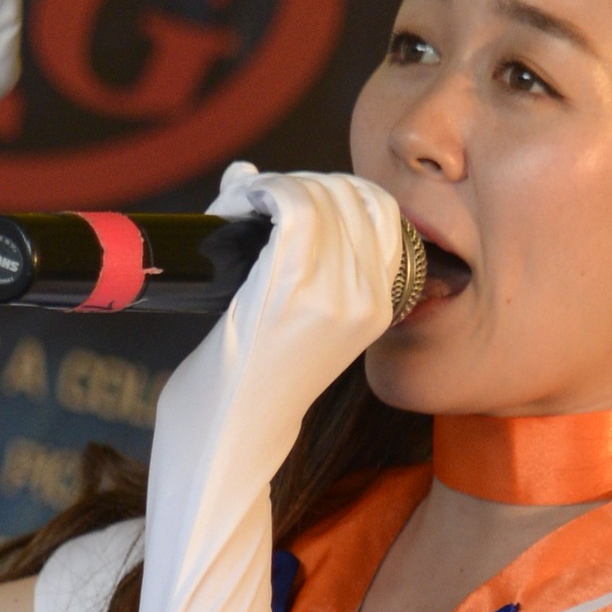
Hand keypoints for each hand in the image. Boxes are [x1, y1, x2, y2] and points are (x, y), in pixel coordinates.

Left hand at [202, 162, 417, 406]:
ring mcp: (334, 293)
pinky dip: (257, 190)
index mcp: (380, 305)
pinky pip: (290, 203)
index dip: (333, 187)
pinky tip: (236, 205)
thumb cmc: (252, 383)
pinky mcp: (292, 288)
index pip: (379, 208)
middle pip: (345, 192)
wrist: (232, 439)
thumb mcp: (293, 319)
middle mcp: (366, 297)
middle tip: (251, 207)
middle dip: (295, 182)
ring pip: (316, 192)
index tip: (289, 201)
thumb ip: (291, 252)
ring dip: (269, 186)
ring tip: (236, 210)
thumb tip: (245, 173)